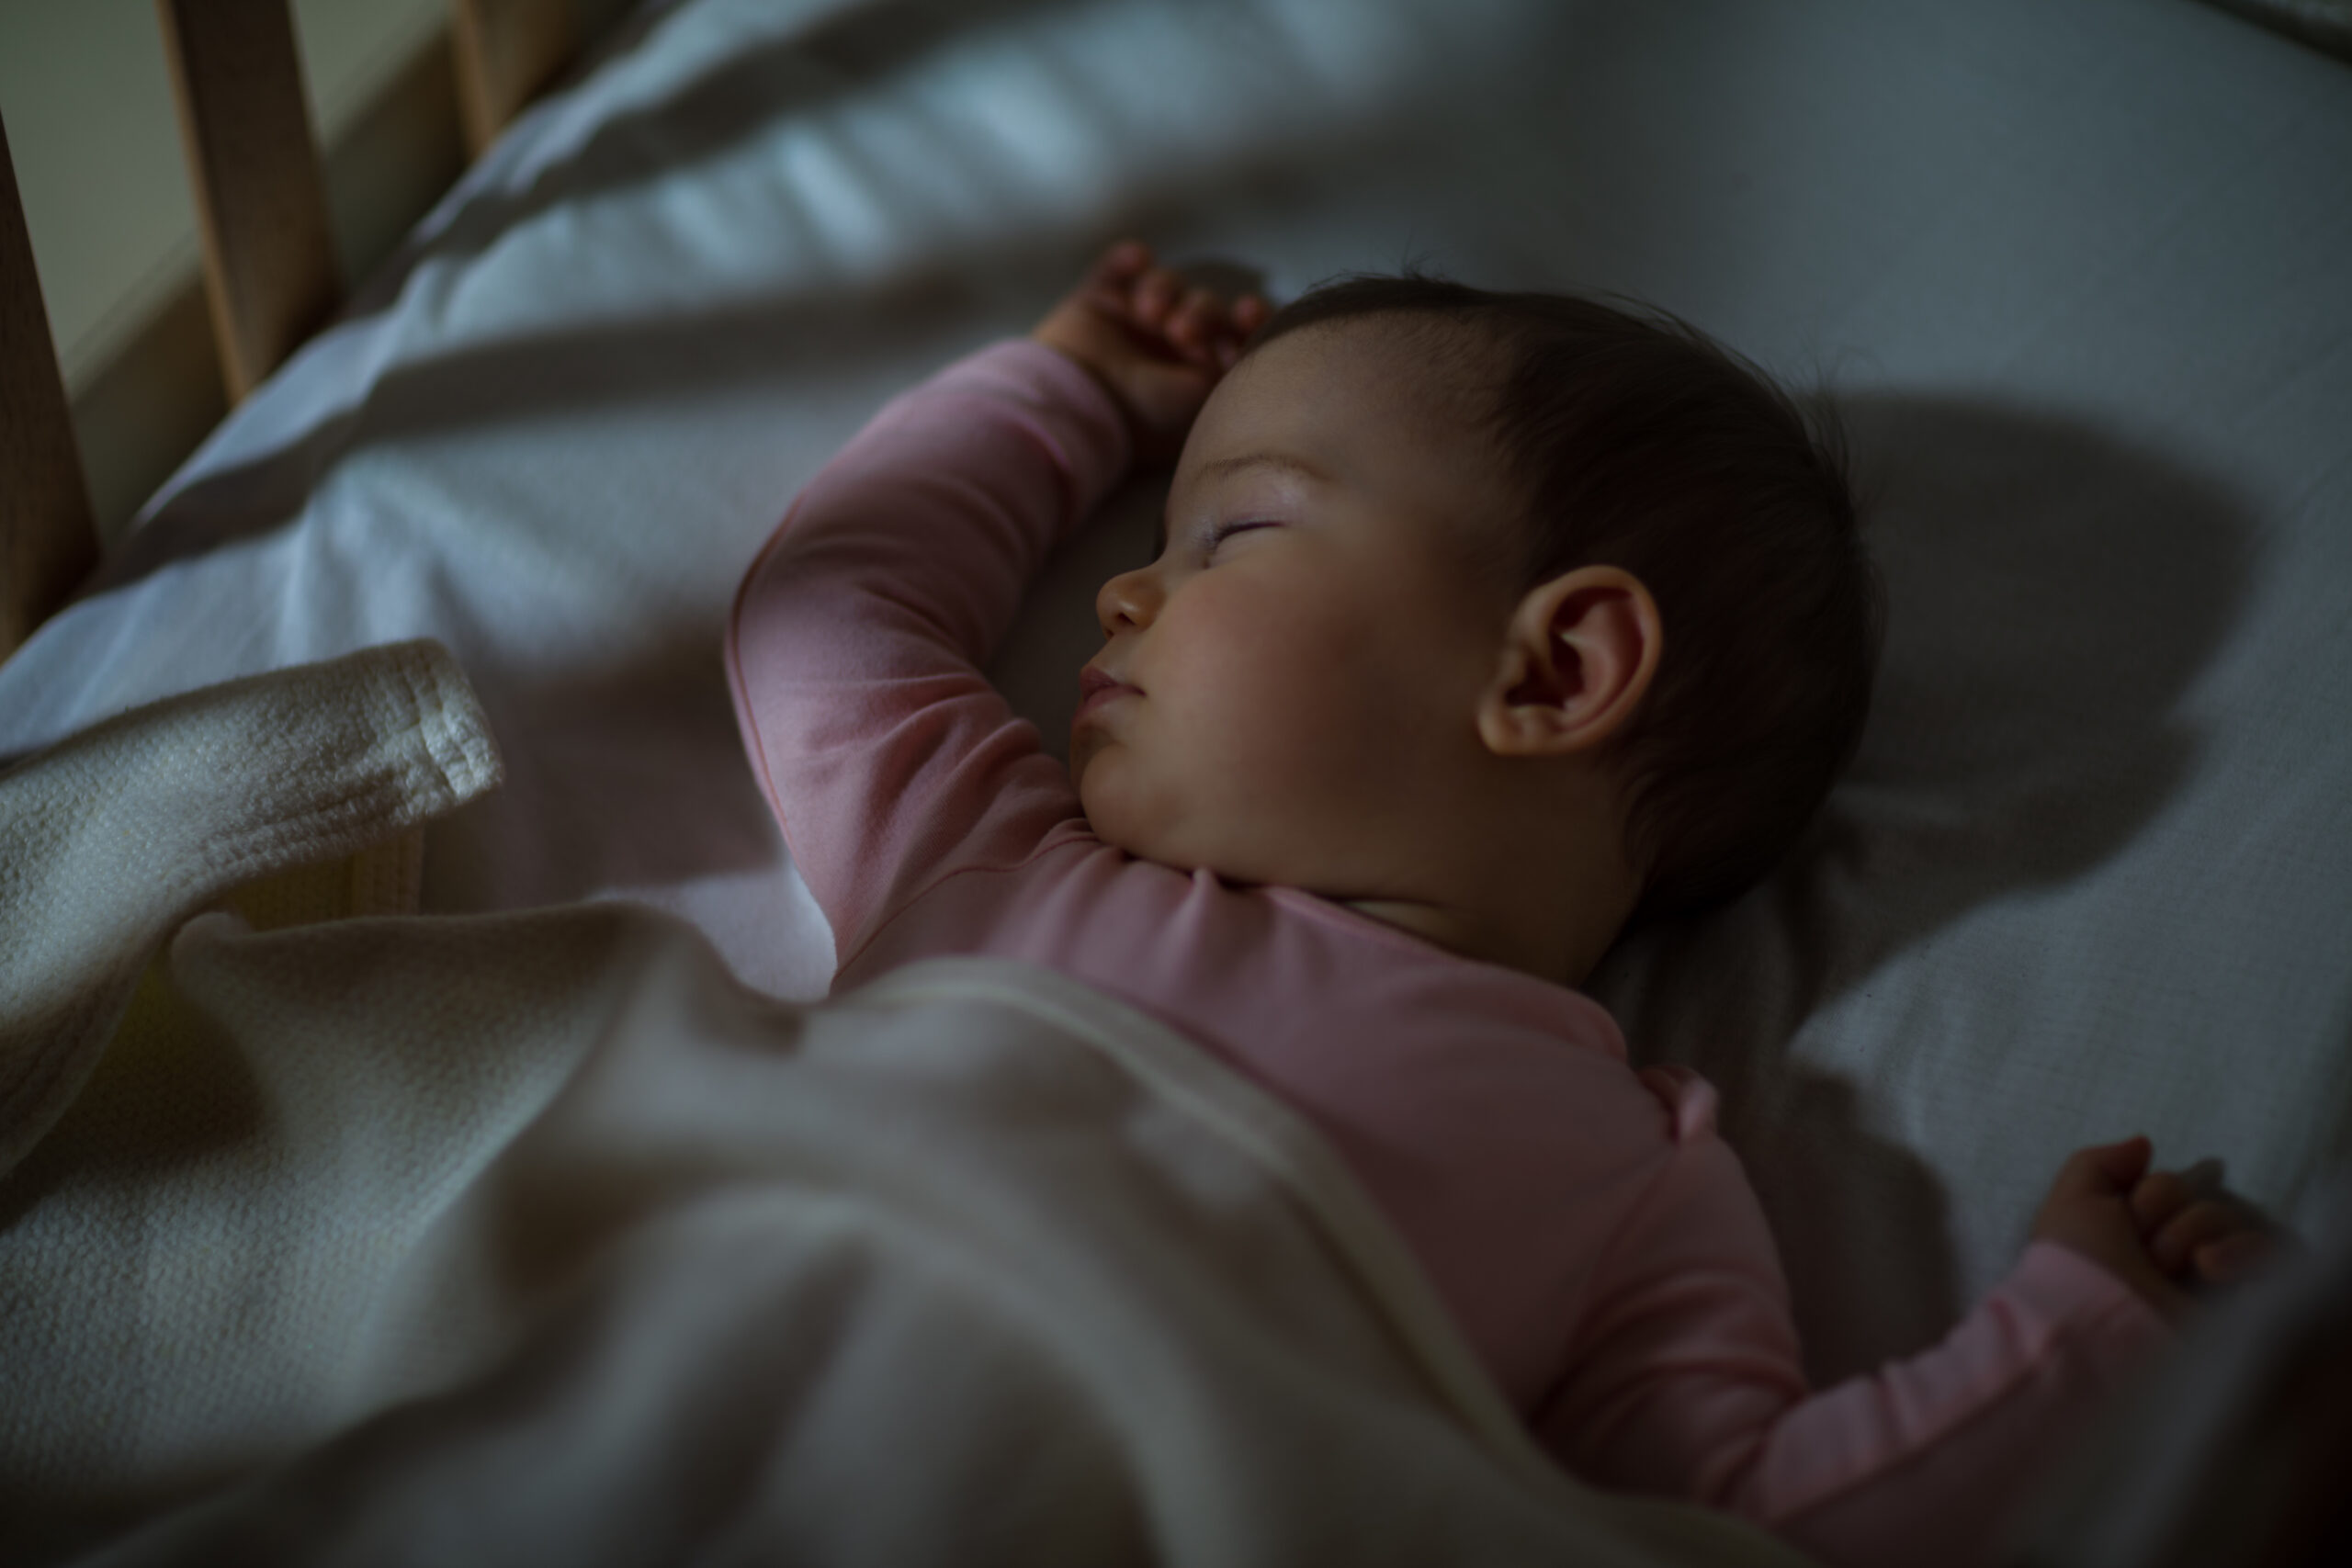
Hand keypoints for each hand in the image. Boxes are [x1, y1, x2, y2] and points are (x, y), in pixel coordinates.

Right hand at [1032, 240, 1269, 464]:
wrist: (1080, 411)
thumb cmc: (1147, 418)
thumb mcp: (1208, 399)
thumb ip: (1237, 364)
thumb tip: (1249, 336)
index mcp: (1199, 375)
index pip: (1235, 334)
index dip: (1248, 318)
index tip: (1248, 310)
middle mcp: (1169, 348)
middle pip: (1204, 304)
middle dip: (1200, 311)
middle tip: (1181, 331)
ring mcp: (1132, 323)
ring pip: (1167, 282)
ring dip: (1165, 289)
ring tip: (1149, 312)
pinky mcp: (1097, 302)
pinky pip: (1118, 265)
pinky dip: (1128, 260)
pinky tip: (1135, 260)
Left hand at [2030, 1136, 2285, 1322]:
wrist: (2097, 1329)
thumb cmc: (2076, 1266)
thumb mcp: (2071, 1203)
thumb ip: (2100, 1163)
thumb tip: (2144, 1144)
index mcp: (2145, 1236)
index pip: (2178, 1188)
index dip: (2155, 1193)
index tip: (2127, 1217)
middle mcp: (2184, 1257)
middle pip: (2207, 1196)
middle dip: (2168, 1209)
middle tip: (2144, 1247)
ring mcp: (2219, 1282)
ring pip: (2236, 1217)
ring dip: (2194, 1229)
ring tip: (2166, 1264)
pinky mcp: (2249, 1305)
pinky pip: (2271, 1252)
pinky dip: (2241, 1250)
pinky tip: (2209, 1266)